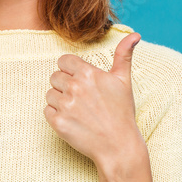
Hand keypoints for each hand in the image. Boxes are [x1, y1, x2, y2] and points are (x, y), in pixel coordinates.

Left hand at [44, 32, 143, 167]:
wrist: (118, 146)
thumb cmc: (122, 113)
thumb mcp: (124, 81)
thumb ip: (124, 55)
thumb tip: (135, 35)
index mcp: (88, 73)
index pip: (63, 61)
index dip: (71, 70)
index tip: (80, 81)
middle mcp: (74, 87)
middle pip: (55, 77)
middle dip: (65, 86)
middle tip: (82, 99)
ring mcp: (65, 105)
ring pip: (49, 94)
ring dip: (60, 101)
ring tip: (78, 110)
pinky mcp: (57, 122)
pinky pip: (47, 111)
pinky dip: (56, 115)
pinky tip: (72, 120)